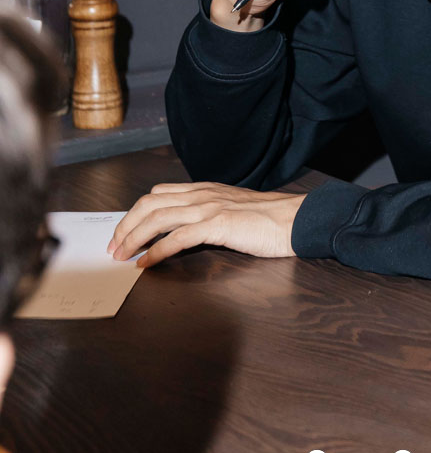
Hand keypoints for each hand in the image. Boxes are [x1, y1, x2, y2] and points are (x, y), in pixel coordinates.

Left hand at [107, 183, 306, 267]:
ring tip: (121, 256)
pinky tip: (146, 264)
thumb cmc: (269, 219)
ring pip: (157, 218)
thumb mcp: (233, 208)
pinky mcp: (217, 225)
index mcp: (204, 189)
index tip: (124, 231)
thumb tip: (188, 228)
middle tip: (114, 247)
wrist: (295, 219)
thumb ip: (210, 212)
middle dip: (126, 225)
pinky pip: (177, 238)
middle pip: (149, 203)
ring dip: (133, 237)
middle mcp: (202, 194)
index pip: (158, 194)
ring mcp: (209, 208)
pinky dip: (156, 251)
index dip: (135, 212)